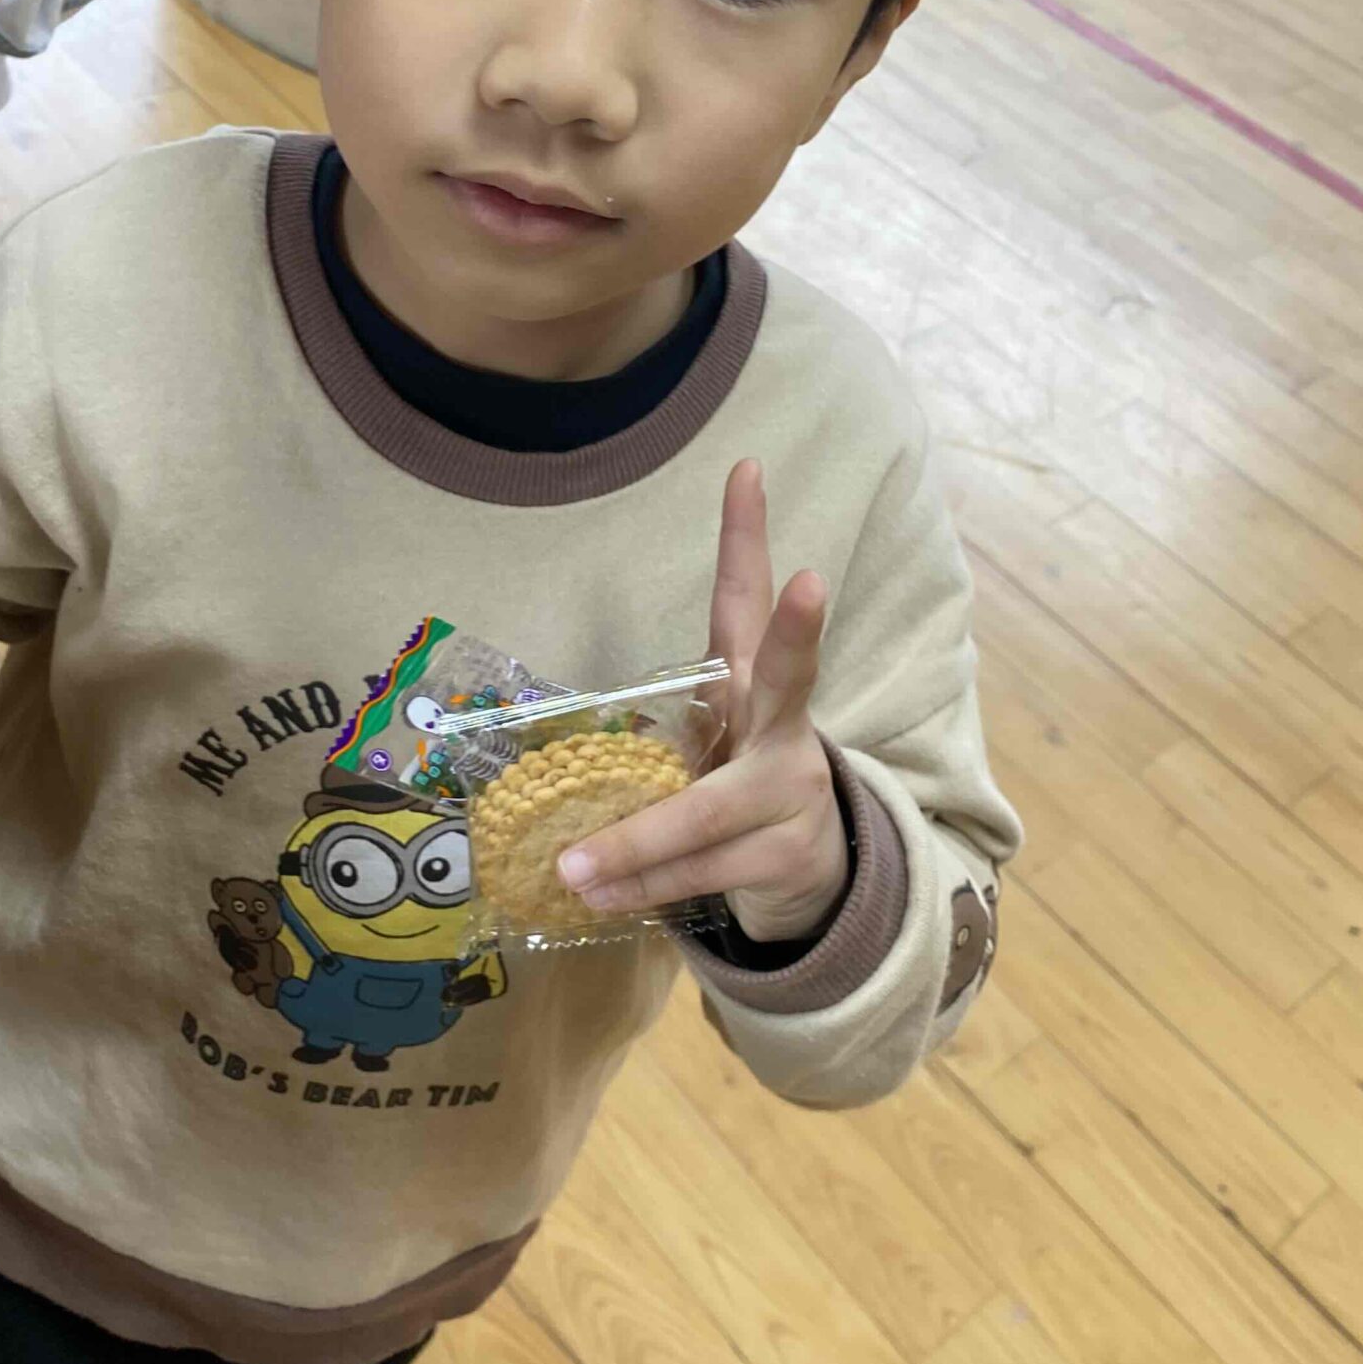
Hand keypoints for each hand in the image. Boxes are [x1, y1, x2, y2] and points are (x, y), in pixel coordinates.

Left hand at [557, 460, 849, 943]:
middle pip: (794, 672)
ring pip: (705, 813)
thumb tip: (549, 756)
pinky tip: (596, 895)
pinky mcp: (788, 853)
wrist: (813, 871)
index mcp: (750, 685)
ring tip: (570, 864)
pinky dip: (642, 885)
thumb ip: (642, 738)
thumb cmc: (734, 787)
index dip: (745, 535)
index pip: (745, 600)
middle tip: (811, 581)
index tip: (744, 468)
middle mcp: (783, 726)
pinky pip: (702, 871)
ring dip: (633, 843)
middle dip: (798, 628)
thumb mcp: (699, 743)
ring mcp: (794, 789)